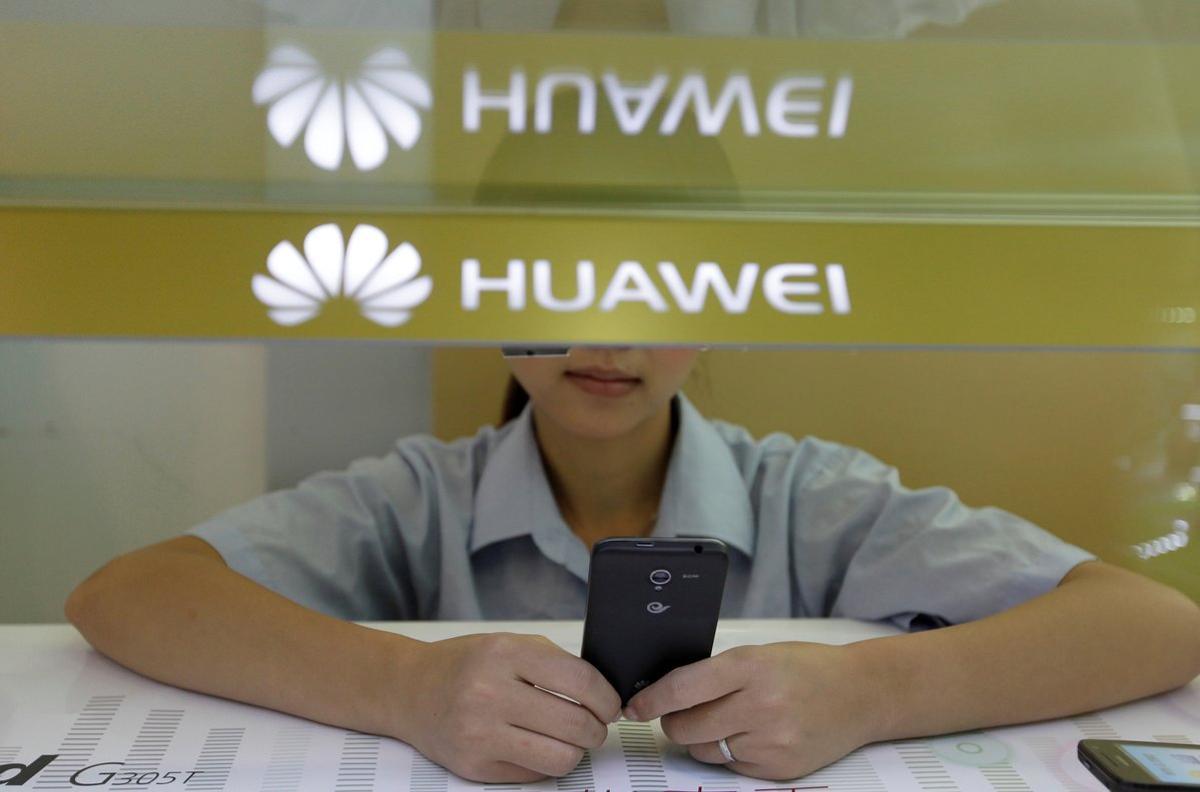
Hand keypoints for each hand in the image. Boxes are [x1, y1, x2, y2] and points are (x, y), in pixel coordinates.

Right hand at [393, 633, 620, 782]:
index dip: (606, 698)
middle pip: (575, 724)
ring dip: (576, 751)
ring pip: (560, 757)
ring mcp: (480, 733)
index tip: (610, 705)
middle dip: (596, 729)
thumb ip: (554, 662)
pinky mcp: (474, 766)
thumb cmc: (465, 665)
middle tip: (594, 725)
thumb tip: (603, 692)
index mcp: (505, 654)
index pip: (580, 681)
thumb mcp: (508, 643)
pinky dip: (546, 763)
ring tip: (569, 739)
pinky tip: (538, 746)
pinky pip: (534, 774)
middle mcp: (490, 692)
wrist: (409, 690)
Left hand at [623, 642, 884, 779]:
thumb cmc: (807, 668)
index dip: (652, 700)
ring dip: (702, 738)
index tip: (634, 706)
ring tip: (727, 720)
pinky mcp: (780, 769)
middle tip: (682, 713)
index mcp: (751, 667)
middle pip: (687, 726)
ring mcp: (771, 741)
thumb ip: (716, 672)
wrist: (861, 694)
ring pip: (705, 749)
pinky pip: (732, 766)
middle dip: (674, 721)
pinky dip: (731, 753)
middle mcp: (761, 705)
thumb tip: (666, 692)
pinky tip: (751, 735)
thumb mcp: (760, 654)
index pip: (684, 688)